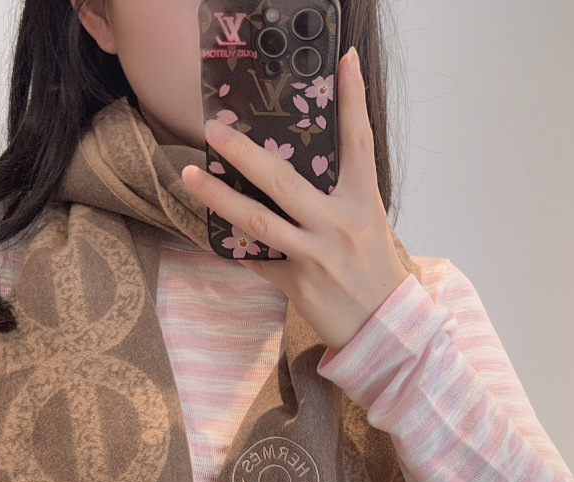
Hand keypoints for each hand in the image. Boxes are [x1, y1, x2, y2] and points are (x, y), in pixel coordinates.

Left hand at [180, 46, 410, 354]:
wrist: (383, 328)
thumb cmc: (374, 272)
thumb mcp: (369, 224)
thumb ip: (342, 194)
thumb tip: (300, 166)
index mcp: (362, 203)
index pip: (358, 142)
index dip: (353, 100)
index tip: (344, 62)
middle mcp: (337, 225)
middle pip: (283, 180)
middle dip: (244, 152)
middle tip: (214, 129)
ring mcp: (314, 255)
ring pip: (258, 220)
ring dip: (219, 197)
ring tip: (191, 175)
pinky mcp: (295, 284)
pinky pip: (256, 258)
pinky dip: (232, 244)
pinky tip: (208, 228)